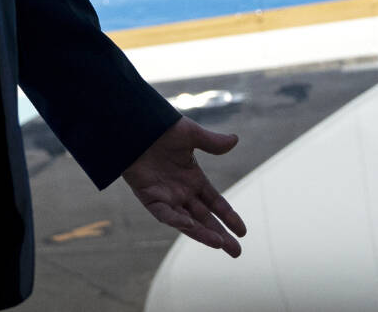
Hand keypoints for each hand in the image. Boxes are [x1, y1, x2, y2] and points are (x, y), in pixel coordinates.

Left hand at [121, 117, 245, 256]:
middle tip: (237, 252)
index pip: (215, 203)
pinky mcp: (149, 198)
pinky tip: (190, 226)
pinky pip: (164, 214)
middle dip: (220, 235)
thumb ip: (212, 142)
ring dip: (202, 233)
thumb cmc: (161, 127)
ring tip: (220, 244)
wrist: (134, 126)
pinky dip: (177, 221)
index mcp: (193, 179)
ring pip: (187, 221)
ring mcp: (166, 196)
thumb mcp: (191, 134)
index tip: (243, 231)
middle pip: (204, 218)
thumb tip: (235, 140)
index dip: (229, 216)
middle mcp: (181, 191)